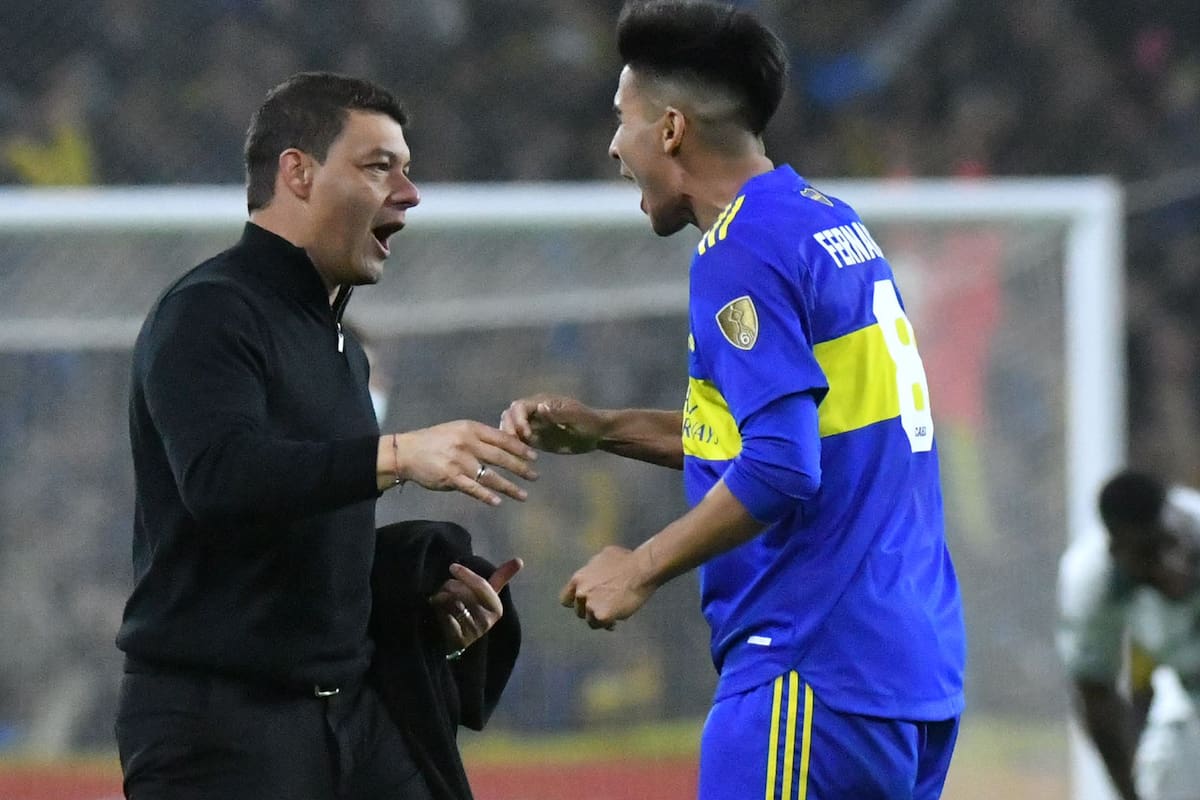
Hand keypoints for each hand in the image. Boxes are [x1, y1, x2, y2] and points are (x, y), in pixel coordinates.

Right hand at [388, 421, 537, 505]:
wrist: (407, 452)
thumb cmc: (435, 441)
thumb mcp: (457, 431)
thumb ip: (479, 438)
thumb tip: (504, 447)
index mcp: (471, 429)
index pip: (502, 438)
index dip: (520, 448)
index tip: (534, 456)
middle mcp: (467, 444)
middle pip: (500, 457)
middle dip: (521, 468)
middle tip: (535, 476)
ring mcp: (459, 462)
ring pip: (490, 476)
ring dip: (509, 487)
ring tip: (523, 495)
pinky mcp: (451, 478)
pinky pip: (473, 489)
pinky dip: (486, 496)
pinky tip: (498, 502)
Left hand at [430, 558, 522, 653]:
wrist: (452, 640)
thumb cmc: (470, 610)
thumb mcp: (484, 594)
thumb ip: (500, 577)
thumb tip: (520, 560)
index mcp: (496, 608)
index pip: (482, 585)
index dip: (466, 575)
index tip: (452, 567)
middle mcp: (487, 621)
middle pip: (465, 592)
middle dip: (450, 586)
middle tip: (444, 588)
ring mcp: (473, 632)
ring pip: (453, 602)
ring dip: (441, 597)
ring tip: (440, 600)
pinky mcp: (458, 639)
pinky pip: (445, 615)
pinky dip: (438, 610)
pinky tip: (438, 612)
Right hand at [500, 394, 602, 454]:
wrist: (597, 434)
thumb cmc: (589, 422)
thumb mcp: (576, 418)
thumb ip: (558, 413)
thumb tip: (540, 407)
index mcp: (542, 402)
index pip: (519, 406)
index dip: (518, 420)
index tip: (527, 435)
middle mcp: (533, 411)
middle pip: (509, 416)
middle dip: (509, 430)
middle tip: (516, 446)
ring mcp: (532, 424)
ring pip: (510, 428)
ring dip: (509, 440)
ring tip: (516, 455)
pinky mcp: (535, 438)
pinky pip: (518, 441)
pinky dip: (515, 449)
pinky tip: (520, 461)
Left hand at [559, 545, 655, 629]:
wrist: (642, 569)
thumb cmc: (628, 560)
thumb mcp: (603, 557)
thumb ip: (593, 569)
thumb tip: (594, 572)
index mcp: (579, 578)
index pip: (566, 598)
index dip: (575, 603)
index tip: (584, 605)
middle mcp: (581, 592)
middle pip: (579, 611)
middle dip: (590, 611)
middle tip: (603, 609)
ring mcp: (590, 604)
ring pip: (590, 620)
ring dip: (599, 619)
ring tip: (612, 616)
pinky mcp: (602, 615)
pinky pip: (602, 625)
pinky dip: (608, 624)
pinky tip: (616, 620)